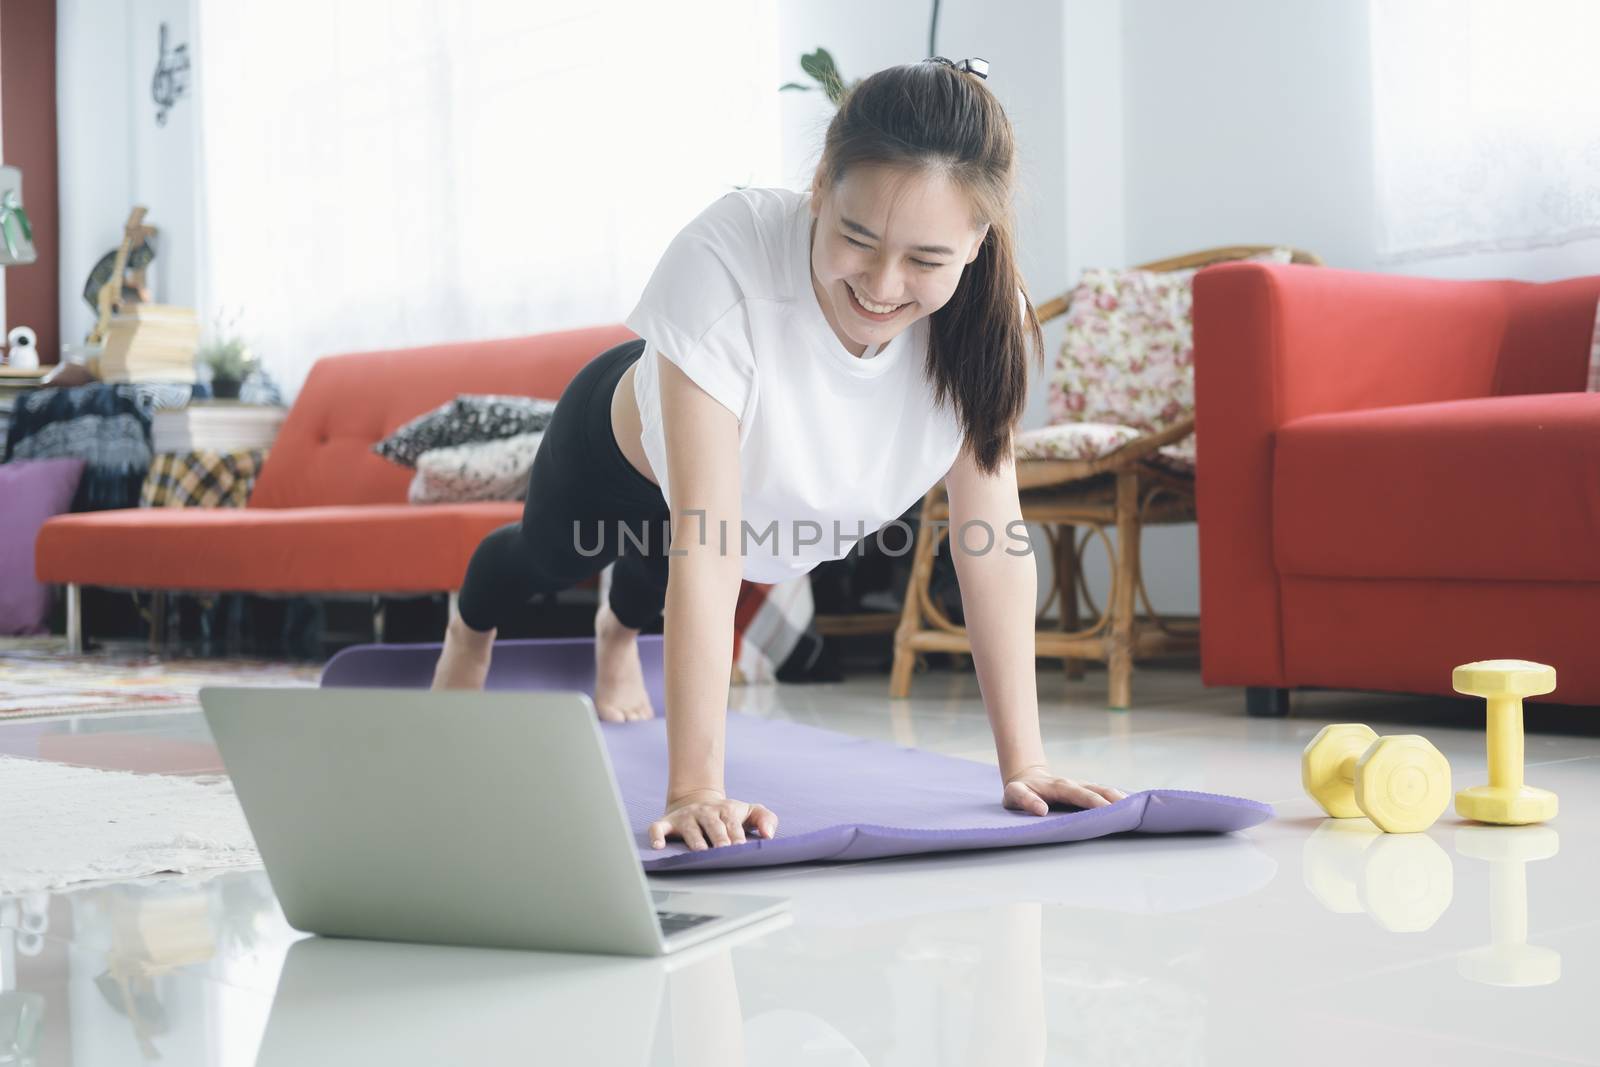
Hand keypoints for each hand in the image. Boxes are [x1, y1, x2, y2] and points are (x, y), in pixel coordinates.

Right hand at [648, 789, 778, 850]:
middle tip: (724, 851)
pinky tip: (659, 847)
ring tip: (699, 851)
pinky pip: (658, 827)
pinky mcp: (667, 822)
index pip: (732, 824)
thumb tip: (769, 835)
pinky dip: (657, 835)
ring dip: (694, 840)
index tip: (742, 848)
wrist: (696, 800)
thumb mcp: (748, 812)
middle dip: (718, 838)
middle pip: (713, 825)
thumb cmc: (726, 814)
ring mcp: (685, 817)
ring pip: (689, 828)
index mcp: (725, 811)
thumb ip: (765, 819)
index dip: (737, 836)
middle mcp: (704, 813)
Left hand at [1001, 765, 1126, 815]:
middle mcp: (1073, 784)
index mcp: (1058, 786)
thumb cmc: (1019, 791)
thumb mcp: (1014, 795)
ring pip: (1102, 790)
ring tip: (1135, 806)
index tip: (1106, 809)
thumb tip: (1041, 810)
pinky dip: (1116, 798)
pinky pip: (1102, 793)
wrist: (1026, 777)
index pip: (1078, 794)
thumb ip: (1026, 800)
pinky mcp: (1085, 791)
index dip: (1092, 801)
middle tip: (1128, 809)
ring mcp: (1080, 787)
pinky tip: (1131, 805)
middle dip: (1111, 799)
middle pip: (1095, 790)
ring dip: (1117, 797)